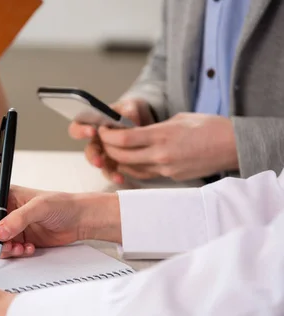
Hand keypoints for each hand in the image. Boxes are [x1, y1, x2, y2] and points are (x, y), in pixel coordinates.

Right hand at [0, 186, 121, 258]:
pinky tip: (29, 249)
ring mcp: (13, 227)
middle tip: (3, 246)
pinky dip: (15, 253)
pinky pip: (9, 251)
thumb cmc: (64, 205)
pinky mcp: (21, 240)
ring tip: (19, 248)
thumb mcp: (39, 207)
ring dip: (4, 249)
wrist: (81, 220)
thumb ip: (18, 219)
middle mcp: (6, 212)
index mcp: (6, 197)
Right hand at [68, 98, 155, 183]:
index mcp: (94, 123)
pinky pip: (111, 171)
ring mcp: (105, 152)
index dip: (81, 130)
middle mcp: (97, 139)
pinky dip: (115, 175)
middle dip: (93, 156)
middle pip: (88, 149)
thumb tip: (130, 121)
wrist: (145, 122)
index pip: (79, 125)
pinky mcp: (114, 162)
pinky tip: (121, 178)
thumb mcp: (132, 106)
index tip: (92, 131)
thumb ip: (130, 111)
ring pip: (98, 163)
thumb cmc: (131, 111)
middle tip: (98, 160)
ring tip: (112, 173)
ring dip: (104, 169)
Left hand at [98, 113, 237, 180]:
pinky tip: (128, 162)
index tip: (102, 130)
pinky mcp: (171, 177)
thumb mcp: (178, 119)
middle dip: (108, 148)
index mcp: (162, 135)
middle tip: (104, 140)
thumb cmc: (209, 127)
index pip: (124, 139)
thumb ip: (155, 127)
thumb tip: (137, 132)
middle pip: (122, 156)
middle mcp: (161, 154)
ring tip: (113, 151)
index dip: (108, 136)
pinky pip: (144, 174)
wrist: (233, 145)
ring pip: (130, 168)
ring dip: (117, 160)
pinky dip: (132, 168)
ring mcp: (166, 168)